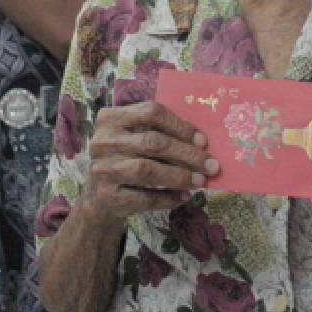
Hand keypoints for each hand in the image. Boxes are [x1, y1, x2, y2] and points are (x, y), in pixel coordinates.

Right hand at [81, 101, 219, 224]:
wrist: (100, 196)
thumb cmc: (127, 158)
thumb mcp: (135, 137)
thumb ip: (161, 132)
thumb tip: (202, 143)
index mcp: (112, 118)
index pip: (151, 112)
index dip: (180, 126)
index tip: (203, 140)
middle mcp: (103, 141)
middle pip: (152, 142)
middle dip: (187, 154)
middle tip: (211, 165)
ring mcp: (103, 169)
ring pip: (147, 170)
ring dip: (180, 176)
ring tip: (201, 181)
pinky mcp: (107, 196)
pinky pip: (144, 197)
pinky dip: (168, 198)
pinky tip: (184, 197)